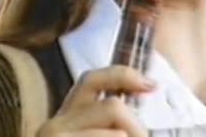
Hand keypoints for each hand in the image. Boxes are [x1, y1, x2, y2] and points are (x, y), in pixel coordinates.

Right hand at [36, 65, 154, 136]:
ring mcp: (53, 136)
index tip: (152, 85)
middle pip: (113, 107)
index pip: (91, 79)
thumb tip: (149, 90)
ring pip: (117, 132)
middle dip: (138, 128)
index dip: (123, 76)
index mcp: (67, 116)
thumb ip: (113, 117)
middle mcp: (55, 124)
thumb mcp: (99, 129)